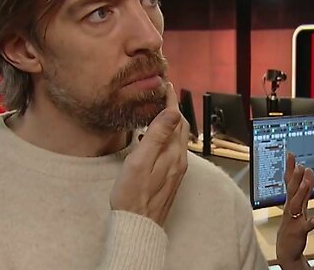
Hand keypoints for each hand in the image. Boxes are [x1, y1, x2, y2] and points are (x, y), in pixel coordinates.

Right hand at [110, 82, 188, 226]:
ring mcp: (176, 169)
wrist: (138, 226)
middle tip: (163, 95)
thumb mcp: (140, 161)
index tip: (166, 86)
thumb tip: (172, 112)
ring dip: (169, 123)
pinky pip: (172, 149)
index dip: (171, 101)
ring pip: (177, 138)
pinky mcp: (171, 177)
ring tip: (156, 112)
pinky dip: (165, 137)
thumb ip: (158, 135)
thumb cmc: (133, 196)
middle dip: (173, 109)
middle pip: (180, 127)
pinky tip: (152, 139)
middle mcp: (179, 160)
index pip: (176, 119)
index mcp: (173, 153)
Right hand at [276, 152, 313, 267]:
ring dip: (300, 193)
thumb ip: (305, 188)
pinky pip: (304, 227)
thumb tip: (308, 170)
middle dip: (295, 177)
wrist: (287, 249)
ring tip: (305, 182)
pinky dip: (309, 223)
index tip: (291, 154)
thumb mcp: (300, 204)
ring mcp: (294, 219)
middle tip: (299, 165)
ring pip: (296, 204)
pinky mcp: (298, 232)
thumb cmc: (293, 225)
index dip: (290, 167)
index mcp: (292, 200)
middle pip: (292, 190)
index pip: (290, 181)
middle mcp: (291, 208)